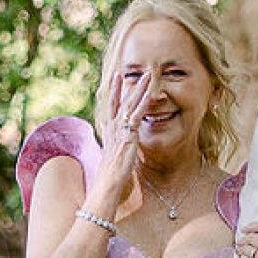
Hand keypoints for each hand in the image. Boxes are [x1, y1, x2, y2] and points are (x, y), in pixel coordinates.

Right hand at [86, 68, 150, 225]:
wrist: (107, 186)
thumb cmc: (109, 177)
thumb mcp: (110, 157)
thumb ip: (110, 145)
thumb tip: (108, 139)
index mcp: (108, 134)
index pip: (110, 109)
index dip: (113, 94)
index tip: (115, 80)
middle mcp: (112, 130)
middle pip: (117, 103)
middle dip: (123, 86)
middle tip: (126, 71)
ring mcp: (120, 132)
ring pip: (129, 105)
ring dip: (138, 89)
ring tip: (145, 75)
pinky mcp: (128, 136)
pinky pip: (137, 116)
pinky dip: (143, 104)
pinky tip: (150, 94)